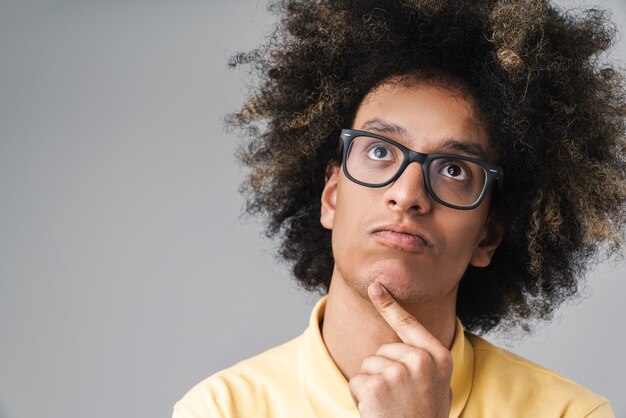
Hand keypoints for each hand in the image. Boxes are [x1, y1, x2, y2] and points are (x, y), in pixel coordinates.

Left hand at [348, 282, 452, 417]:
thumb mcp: (437, 387)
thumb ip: (424, 363)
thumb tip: (404, 346)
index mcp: (438, 358)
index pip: (409, 324)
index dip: (389, 305)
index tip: (375, 286)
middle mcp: (421, 361)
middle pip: (382, 350)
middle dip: (381, 372)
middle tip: (398, 400)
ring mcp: (398, 372)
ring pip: (368, 364)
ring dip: (371, 386)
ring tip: (389, 407)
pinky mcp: (376, 385)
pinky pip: (357, 381)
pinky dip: (360, 398)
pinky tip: (377, 412)